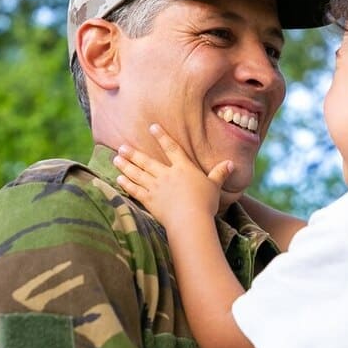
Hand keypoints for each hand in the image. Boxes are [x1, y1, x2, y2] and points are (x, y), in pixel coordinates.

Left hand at [113, 124, 233, 229]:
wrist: (191, 220)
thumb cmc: (205, 203)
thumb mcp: (215, 186)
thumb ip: (220, 173)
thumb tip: (231, 163)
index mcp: (183, 168)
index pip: (171, 148)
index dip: (162, 136)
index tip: (152, 127)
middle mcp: (167, 175)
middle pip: (147, 161)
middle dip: (133, 153)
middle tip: (121, 146)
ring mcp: (156, 188)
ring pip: (138, 174)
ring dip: (126, 166)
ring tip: (116, 158)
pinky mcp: (150, 201)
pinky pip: (135, 190)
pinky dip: (126, 184)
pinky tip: (119, 178)